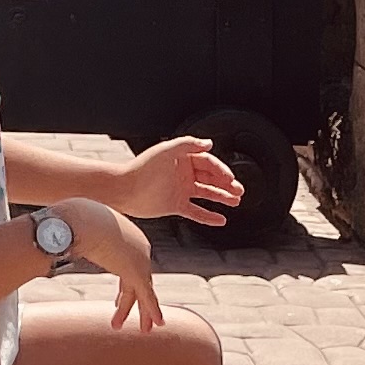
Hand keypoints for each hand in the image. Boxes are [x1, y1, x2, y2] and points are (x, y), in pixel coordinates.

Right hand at [61, 201, 165, 328]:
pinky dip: (152, 311)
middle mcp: (137, 245)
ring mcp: (140, 258)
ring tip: (143, 330)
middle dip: (135, 298)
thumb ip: (67, 239)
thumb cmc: (71, 222)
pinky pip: (147, 296)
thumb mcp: (71, 230)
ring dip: (141, 312)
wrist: (79, 220)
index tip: (117, 300)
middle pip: (138, 278)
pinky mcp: (137, 272)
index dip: (124, 285)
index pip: (127, 264)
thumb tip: (47, 242)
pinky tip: (158, 324)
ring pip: (142, 290)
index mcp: (124, 234)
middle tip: (136, 314)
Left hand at [107, 135, 242, 230]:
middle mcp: (183, 174)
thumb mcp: (167, 150)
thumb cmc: (142, 168)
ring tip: (236, 202)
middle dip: (226, 184)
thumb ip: (188, 144)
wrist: (124, 189)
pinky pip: (196, 212)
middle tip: (239, 191)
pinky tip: (221, 220)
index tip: (230, 178)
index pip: (208, 163)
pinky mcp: (175, 206)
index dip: (221, 170)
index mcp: (183, 159)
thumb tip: (209, 144)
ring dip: (222, 197)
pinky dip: (208, 216)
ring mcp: (180, 190)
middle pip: (211, 178)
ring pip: (206, 194)